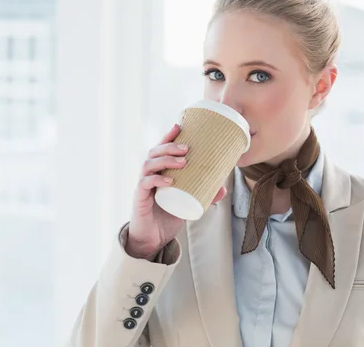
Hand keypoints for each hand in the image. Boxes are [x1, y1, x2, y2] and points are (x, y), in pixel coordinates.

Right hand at [126, 124, 226, 259]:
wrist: (153, 238)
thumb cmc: (168, 215)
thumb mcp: (188, 203)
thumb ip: (203, 194)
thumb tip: (223, 188)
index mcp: (158, 171)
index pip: (160, 148)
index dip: (167, 136)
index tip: (179, 125)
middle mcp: (148, 175)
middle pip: (153, 152)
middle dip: (169, 146)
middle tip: (187, 148)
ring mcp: (143, 186)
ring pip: (148, 165)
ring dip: (165, 160)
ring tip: (183, 162)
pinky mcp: (139, 199)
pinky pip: (145, 185)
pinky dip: (157, 181)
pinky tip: (169, 181)